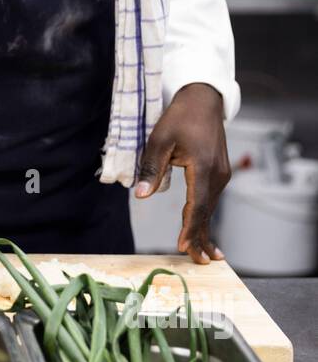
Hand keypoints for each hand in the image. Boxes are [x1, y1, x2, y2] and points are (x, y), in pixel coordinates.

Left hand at [135, 82, 230, 263]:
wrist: (203, 99)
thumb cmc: (179, 117)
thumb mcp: (159, 139)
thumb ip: (151, 169)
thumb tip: (141, 196)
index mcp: (203, 167)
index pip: (197, 205)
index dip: (190, 228)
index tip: (184, 247)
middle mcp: (217, 174)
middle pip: (207, 211)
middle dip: (201, 237)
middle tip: (199, 261)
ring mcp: (221, 173)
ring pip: (210, 207)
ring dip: (205, 229)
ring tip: (205, 254)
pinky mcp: (219, 172)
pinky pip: (211, 199)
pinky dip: (207, 216)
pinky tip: (206, 231)